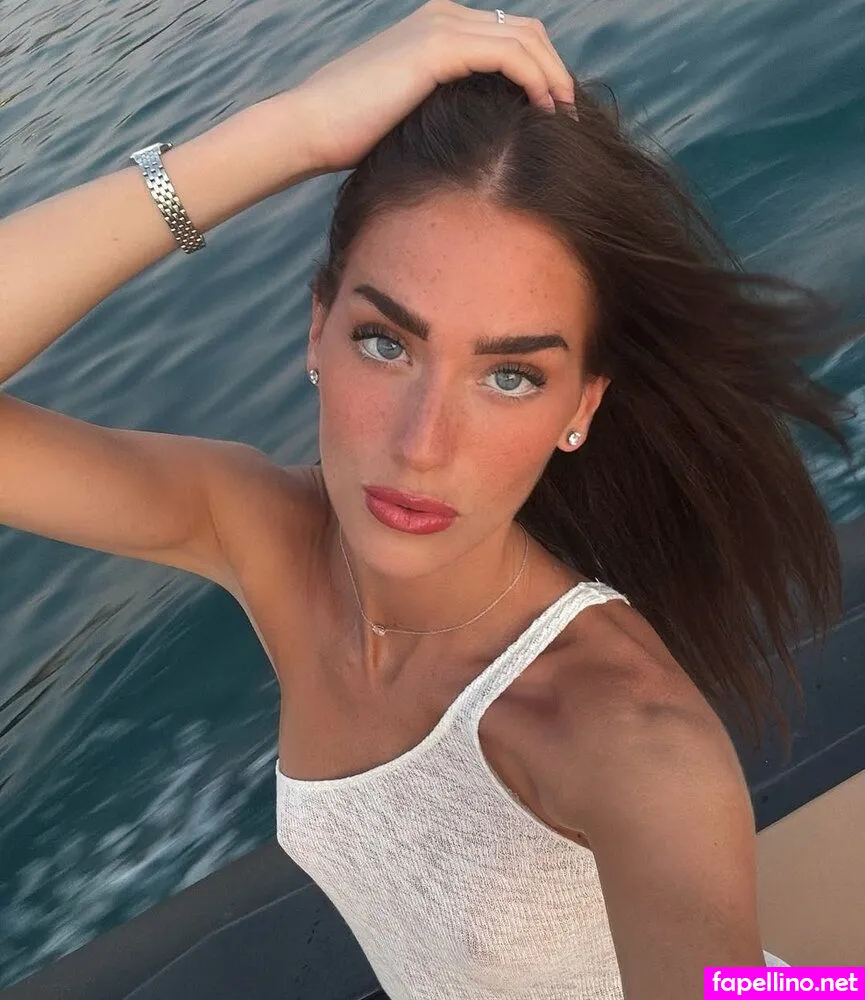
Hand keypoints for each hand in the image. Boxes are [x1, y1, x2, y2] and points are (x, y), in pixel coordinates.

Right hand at [291, 0, 573, 171]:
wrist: (309, 127)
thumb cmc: (350, 134)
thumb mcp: (408, 113)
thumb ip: (445, 106)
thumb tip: (480, 135)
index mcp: (438, 25)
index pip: (510, 36)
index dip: (541, 69)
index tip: (554, 114)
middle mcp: (445, 15)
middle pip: (528, 31)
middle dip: (556, 70)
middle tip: (571, 116)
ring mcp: (443, 26)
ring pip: (527, 40)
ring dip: (555, 78)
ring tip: (567, 119)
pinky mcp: (439, 48)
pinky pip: (510, 57)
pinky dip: (537, 82)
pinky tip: (546, 113)